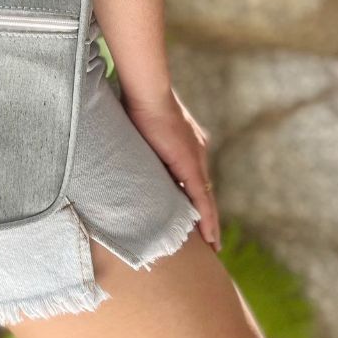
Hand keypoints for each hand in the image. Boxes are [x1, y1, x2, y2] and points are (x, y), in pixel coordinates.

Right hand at [123, 86, 220, 252]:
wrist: (147, 94)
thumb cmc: (138, 105)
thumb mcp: (141, 133)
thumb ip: (141, 148)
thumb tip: (125, 155)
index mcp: (187, 145)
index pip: (193, 178)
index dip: (196, 199)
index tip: (196, 217)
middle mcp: (198, 153)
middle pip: (203, 191)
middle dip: (205, 215)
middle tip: (209, 239)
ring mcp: (197, 160)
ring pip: (206, 199)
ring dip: (209, 223)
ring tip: (212, 244)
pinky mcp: (191, 167)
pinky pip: (202, 200)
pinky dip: (207, 220)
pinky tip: (210, 238)